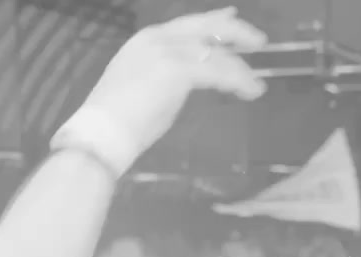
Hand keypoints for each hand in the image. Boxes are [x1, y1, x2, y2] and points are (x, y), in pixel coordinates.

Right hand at [67, 8, 266, 169]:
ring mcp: (167, 51)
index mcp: (146, 40)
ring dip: (240, 69)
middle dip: (236, 32)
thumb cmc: (117, 123)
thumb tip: (190, 79)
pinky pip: (218, 72)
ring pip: (216, 53)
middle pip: (207, 26)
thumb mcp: (144, 88)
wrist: (101, 133)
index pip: (187, 24)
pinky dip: (237, 81)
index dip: (213, 21)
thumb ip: (168, 77)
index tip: (231, 18)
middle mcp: (157, 38)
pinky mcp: (177, 69)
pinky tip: (249, 91)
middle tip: (259, 42)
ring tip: (256, 85)